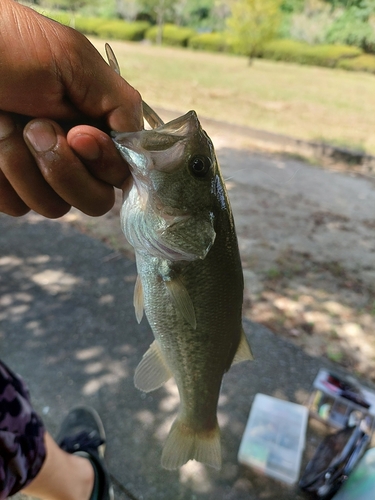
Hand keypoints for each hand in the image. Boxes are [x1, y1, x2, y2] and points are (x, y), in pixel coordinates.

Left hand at [0, 0, 141, 217]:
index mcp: (93, 126)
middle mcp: (72, 154)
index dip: (103, 162)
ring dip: (25, 168)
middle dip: (65, 171)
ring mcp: (39, 173)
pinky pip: (17, 207)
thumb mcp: (75, 59)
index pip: (121, 171)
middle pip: (95, 200)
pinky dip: (2, 179)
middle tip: (35, 128)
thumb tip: (138, 147)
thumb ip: (120, 103)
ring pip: (54, 207)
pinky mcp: (8, 186)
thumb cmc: (7, 45)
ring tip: (4, 125)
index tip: (77, 134)